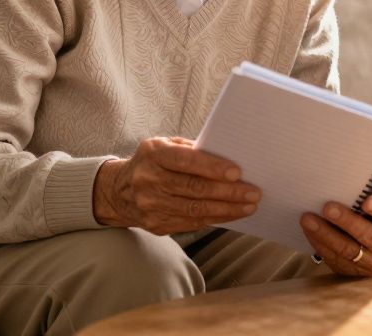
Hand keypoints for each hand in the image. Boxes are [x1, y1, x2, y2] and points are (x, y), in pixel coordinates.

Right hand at [93, 136, 260, 234]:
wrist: (118, 191)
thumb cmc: (152, 162)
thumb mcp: (164, 145)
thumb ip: (191, 149)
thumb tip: (227, 156)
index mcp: (153, 154)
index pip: (186, 161)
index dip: (212, 167)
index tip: (237, 173)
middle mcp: (148, 180)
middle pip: (194, 189)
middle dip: (228, 192)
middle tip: (253, 193)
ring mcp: (151, 206)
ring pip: (196, 210)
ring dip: (227, 210)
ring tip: (249, 206)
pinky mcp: (156, 225)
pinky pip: (191, 223)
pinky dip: (214, 218)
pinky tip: (231, 214)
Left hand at [299, 195, 371, 276]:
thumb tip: (346, 183)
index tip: (367, 201)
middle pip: (369, 236)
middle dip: (347, 221)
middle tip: (328, 207)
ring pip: (348, 250)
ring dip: (326, 234)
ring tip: (309, 219)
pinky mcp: (355, 272)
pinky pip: (335, 258)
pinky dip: (320, 243)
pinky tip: (309, 230)